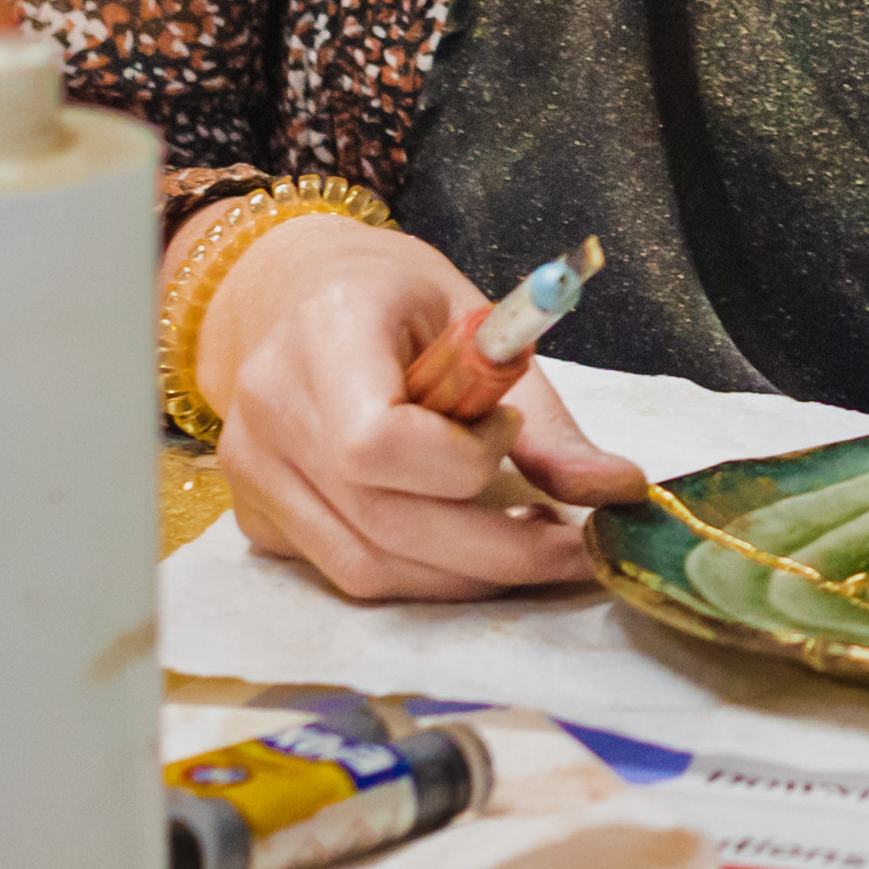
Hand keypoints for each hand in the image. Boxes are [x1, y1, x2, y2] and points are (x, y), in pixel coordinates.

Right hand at [191, 212, 642, 601]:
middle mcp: (271, 408)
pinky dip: (420, 574)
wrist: (295, 292)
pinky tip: (467, 545)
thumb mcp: (479, 319)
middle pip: (383, 522)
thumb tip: (618, 489)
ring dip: (464, 576)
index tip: (508, 428)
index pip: (376, 441)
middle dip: (496, 551)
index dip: (459, 461)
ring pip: (365, 568)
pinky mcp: (254, 514)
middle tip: (572, 548)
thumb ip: (545, 417)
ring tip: (529, 546)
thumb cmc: (396, 296)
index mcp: (327, 333)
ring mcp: (250, 469)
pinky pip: (345, 571)